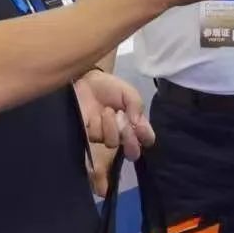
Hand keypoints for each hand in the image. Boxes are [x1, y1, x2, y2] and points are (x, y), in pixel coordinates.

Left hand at [75, 70, 154, 195]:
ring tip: (107, 110)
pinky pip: (97, 137)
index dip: (145, 137)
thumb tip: (137, 123)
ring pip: (112, 143)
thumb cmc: (110, 87)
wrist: (86, 81)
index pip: (147, 139)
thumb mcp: (128, 92)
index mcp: (136, 124)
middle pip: (132, 151)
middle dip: (128, 137)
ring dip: (110, 126)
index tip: (139, 126)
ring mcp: (106, 136)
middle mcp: (123, 134)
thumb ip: (137, 105)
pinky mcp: (92, 135)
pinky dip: (97, 124)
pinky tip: (95, 115)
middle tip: (122, 118)